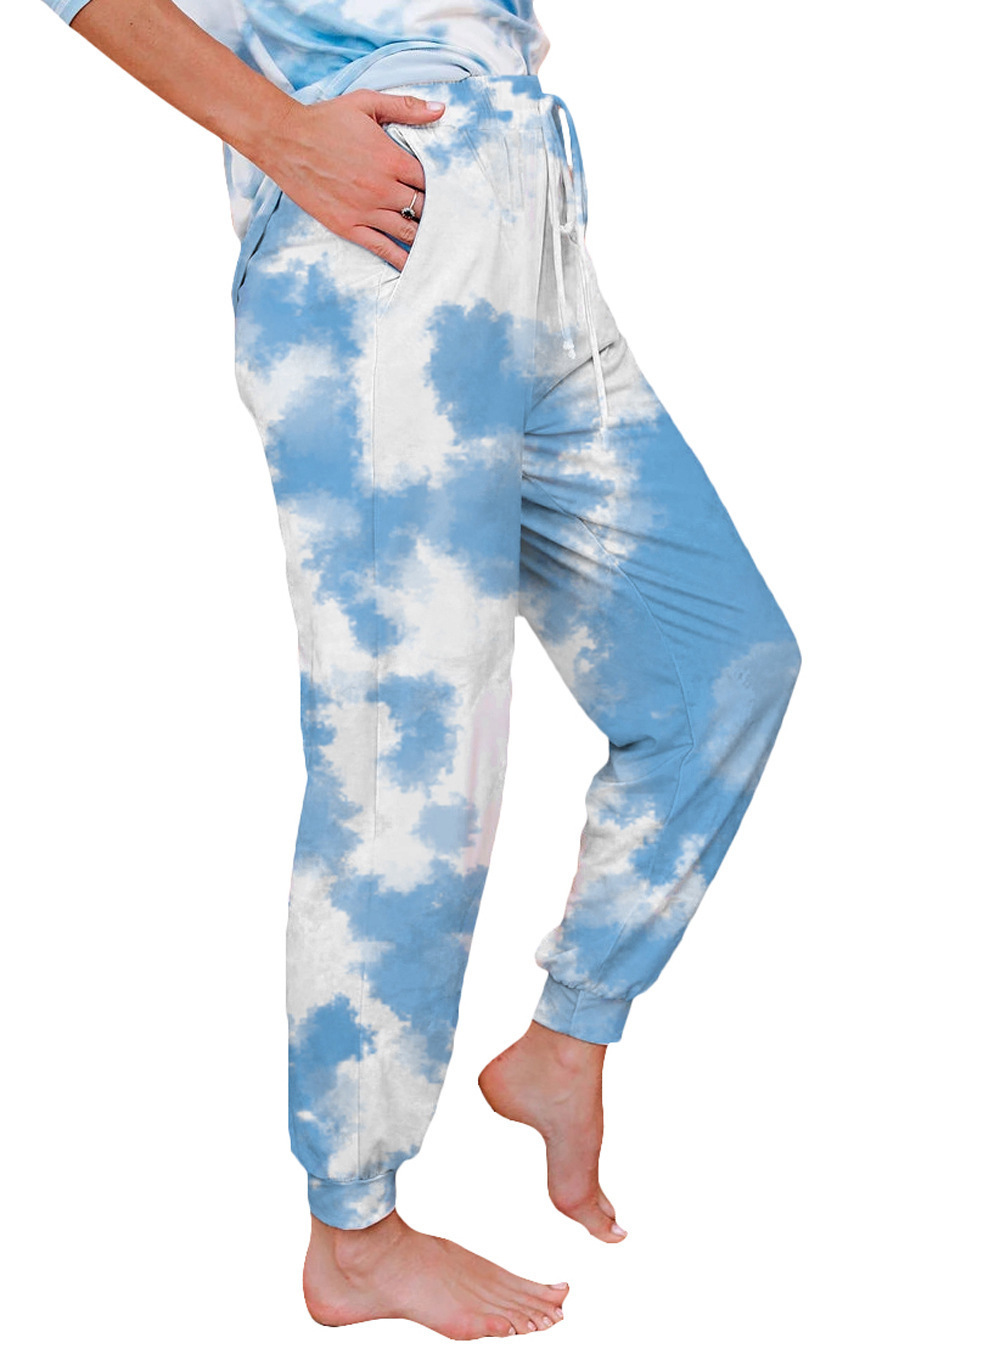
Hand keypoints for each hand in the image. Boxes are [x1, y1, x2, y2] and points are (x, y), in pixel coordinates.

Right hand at [255, 90, 445, 271]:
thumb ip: (405, 107)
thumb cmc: (326, 119)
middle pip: (423, 209)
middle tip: (449, 222)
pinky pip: (381, 248)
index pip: (431, 181)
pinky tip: (413, 266)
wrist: (285, 140)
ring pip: (407, 232)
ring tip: (438, 244)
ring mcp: (365, 210)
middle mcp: (382, 189)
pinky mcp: (347, 226)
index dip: (442, 188)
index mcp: (391, 159)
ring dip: (424, 238)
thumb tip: (441, 109)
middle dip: (436, 214)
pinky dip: (400, 259)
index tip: (450, 193)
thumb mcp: (366, 102)